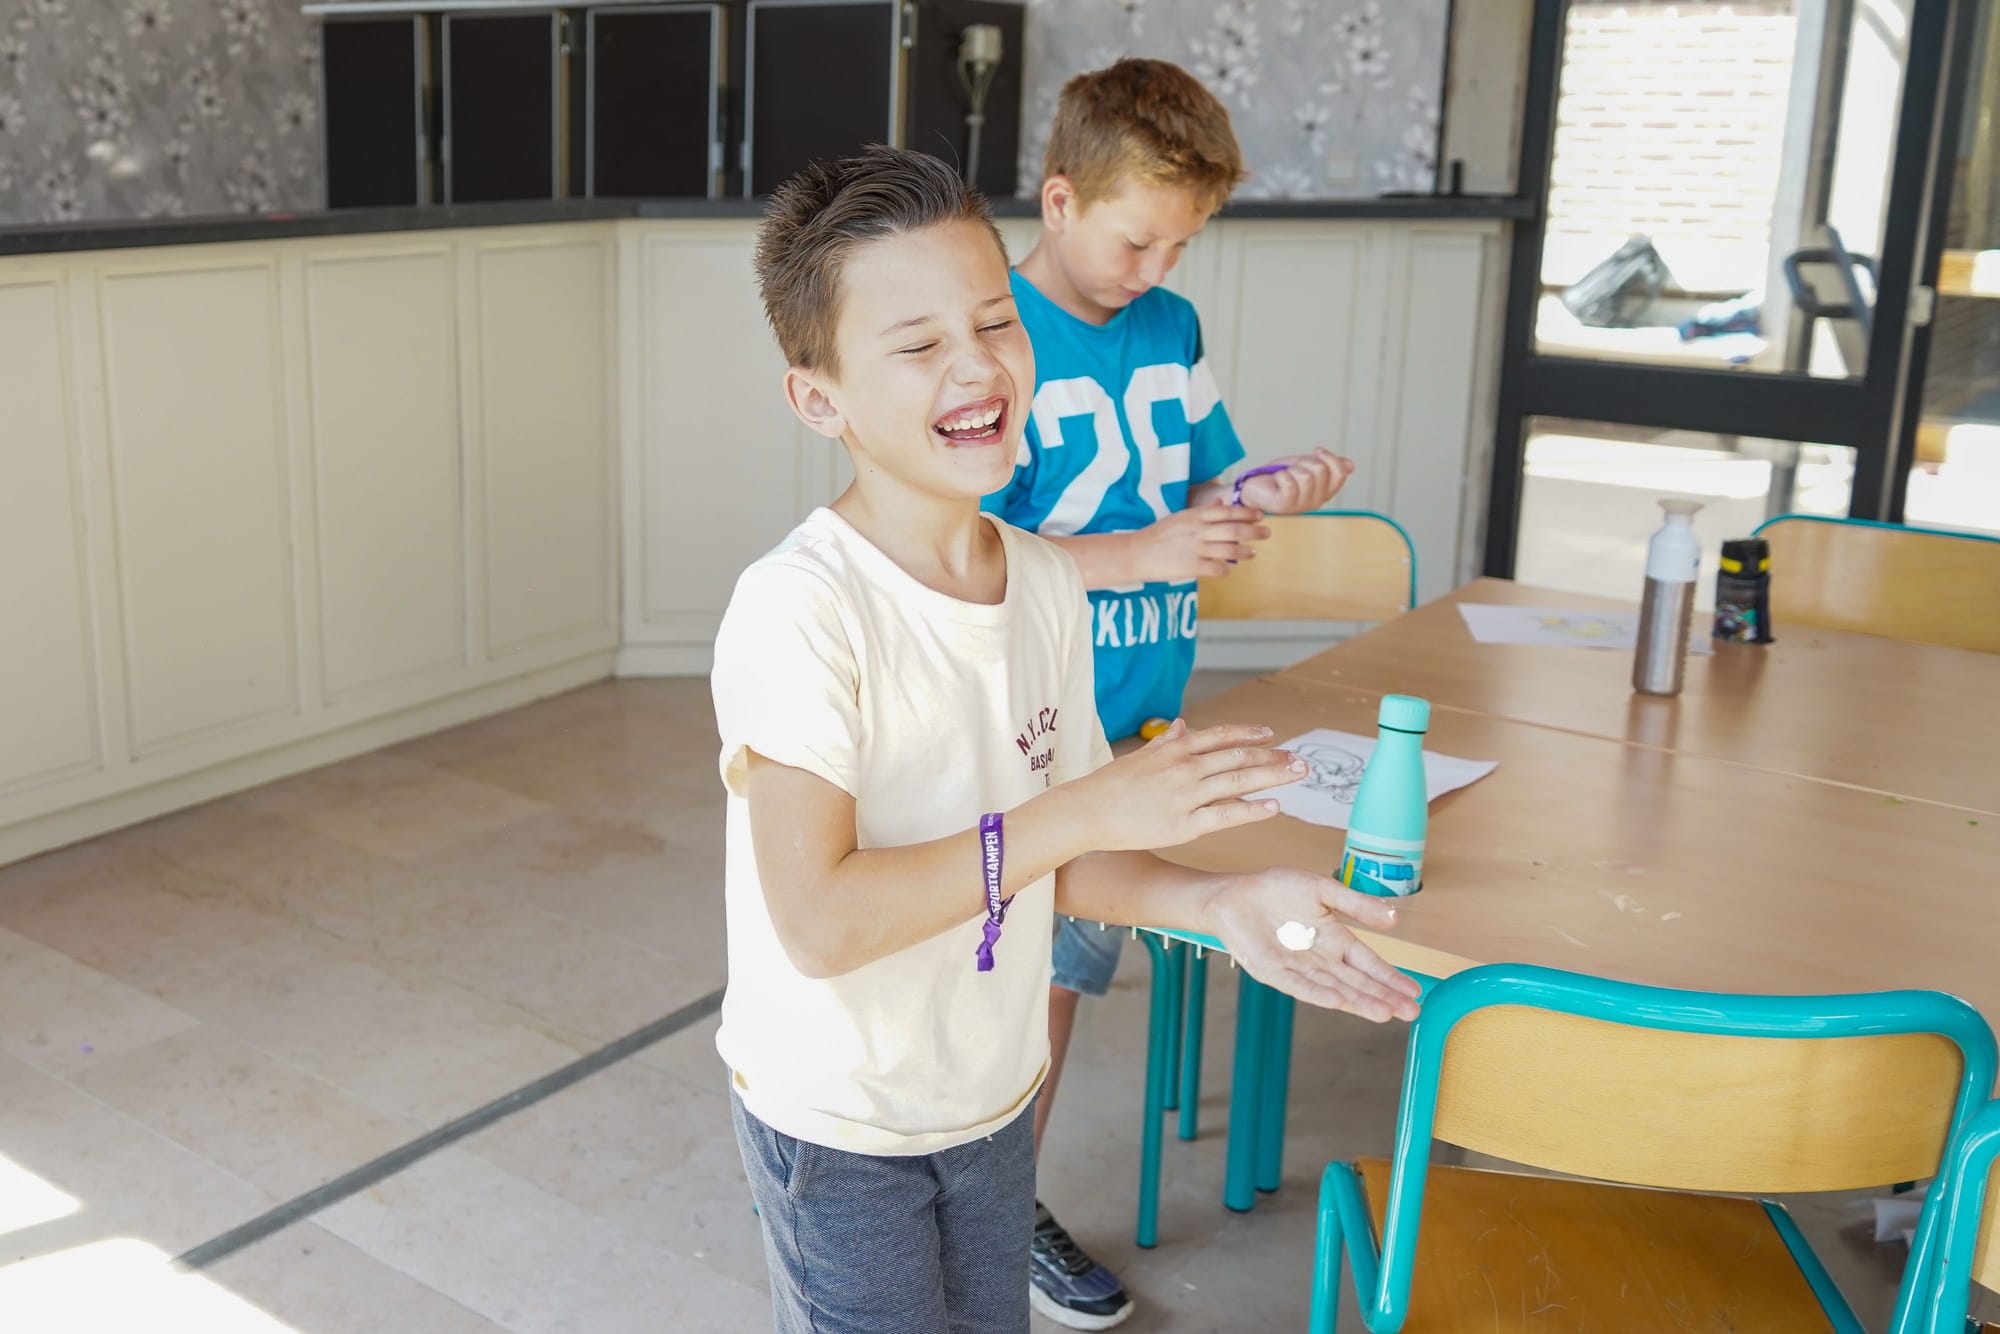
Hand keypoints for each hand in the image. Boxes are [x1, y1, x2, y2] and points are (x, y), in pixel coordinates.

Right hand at [1053, 720, 1300, 852]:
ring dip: (1272, 777)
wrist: (1086, 811)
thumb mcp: (1139, 756)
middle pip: (1239, 758)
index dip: (1249, 733)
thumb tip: (1182, 726)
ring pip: (1238, 783)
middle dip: (1273, 757)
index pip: (1221, 736)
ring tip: (1296, 775)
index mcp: (1174, 749)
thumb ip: (1166, 741)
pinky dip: (1252, 810)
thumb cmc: (1109, 785)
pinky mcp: (1184, 825)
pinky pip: (1226, 815)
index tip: (1271, 734)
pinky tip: (1274, 807)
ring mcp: (1186, 796)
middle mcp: (1185, 768)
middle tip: (1300, 759)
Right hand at [1131, 503, 1269, 582]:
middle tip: (1267, 533)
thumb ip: (1202, 511)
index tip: (1260, 515)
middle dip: (1254, 531)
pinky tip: (1228, 570)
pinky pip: (1218, 569)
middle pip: (1234, 529)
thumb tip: (1221, 503)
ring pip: (1230, 549)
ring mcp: (1196, 549)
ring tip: (1252, 553)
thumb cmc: (1157, 535)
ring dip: (1245, 551)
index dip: (1247, 513)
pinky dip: (1227, 570)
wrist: (1135, 553)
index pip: (1228, 511)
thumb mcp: (1180, 517)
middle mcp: (1198, 531)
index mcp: (1195, 516)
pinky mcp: (1192, 567)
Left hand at [1204, 868, 1422, 1020]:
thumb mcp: (1323, 890)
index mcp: (1336, 940)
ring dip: (1358, 1001)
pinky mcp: (1273, 972)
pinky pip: (1298, 985)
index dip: (1391, 978)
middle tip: (1410, 1013)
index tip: (1415, 992)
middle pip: (1357, 982)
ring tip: (1384, 1013)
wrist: (1234, 894)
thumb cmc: (1277, 889)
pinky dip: (1317, 993)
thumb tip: (1395, 918)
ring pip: (1334, 988)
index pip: (1369, 963)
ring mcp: (1299, 969)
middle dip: (1383, 997)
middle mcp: (1321, 960)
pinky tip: (1337, 1001)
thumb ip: (1357, 904)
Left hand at [1236, 449, 1355, 514]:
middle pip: (1320, 469)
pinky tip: (1277, 479)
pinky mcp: (1285, 505)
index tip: (1316, 451)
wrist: (1255, 486)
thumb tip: (1351, 465)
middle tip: (1293, 469)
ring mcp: (1301, 505)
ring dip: (1292, 469)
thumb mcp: (1307, 465)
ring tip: (1285, 475)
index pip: (1341, 472)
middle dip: (1304, 462)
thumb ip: (1328, 465)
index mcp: (1326, 491)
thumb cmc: (1281, 476)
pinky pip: (1289, 482)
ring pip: (1306, 476)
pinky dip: (1281, 475)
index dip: (1330, 457)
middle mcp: (1317, 501)